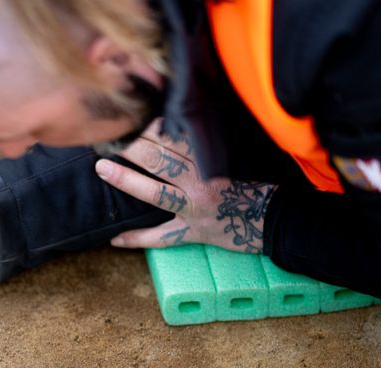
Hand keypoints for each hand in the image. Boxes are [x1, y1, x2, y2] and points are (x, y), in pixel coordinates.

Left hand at [95, 119, 276, 253]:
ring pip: (155, 194)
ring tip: (102, 169)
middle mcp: (201, 183)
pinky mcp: (194, 233)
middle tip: (109, 136)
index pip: (176, 137)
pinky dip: (137, 239)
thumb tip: (177, 120)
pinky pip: (161, 238)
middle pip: (160, 160)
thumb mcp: (237, 155)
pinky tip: (114, 238)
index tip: (132, 114)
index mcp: (212, 160)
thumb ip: (208, 142)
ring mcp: (195, 210)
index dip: (151, 125)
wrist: (278, 219)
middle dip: (132, 147)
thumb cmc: (259, 183)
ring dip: (126, 182)